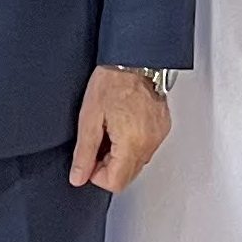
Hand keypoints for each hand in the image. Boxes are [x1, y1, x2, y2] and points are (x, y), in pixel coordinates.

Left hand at [72, 67, 172, 192]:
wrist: (135, 59)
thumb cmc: (113, 80)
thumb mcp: (89, 117)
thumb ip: (84, 152)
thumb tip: (78, 177)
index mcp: (132, 143)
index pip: (116, 183)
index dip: (97, 175)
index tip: (90, 158)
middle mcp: (150, 143)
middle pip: (128, 176)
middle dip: (109, 166)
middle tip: (99, 140)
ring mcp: (159, 136)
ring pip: (137, 163)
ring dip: (121, 155)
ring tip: (112, 129)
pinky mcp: (163, 128)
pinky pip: (146, 148)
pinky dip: (133, 144)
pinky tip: (124, 124)